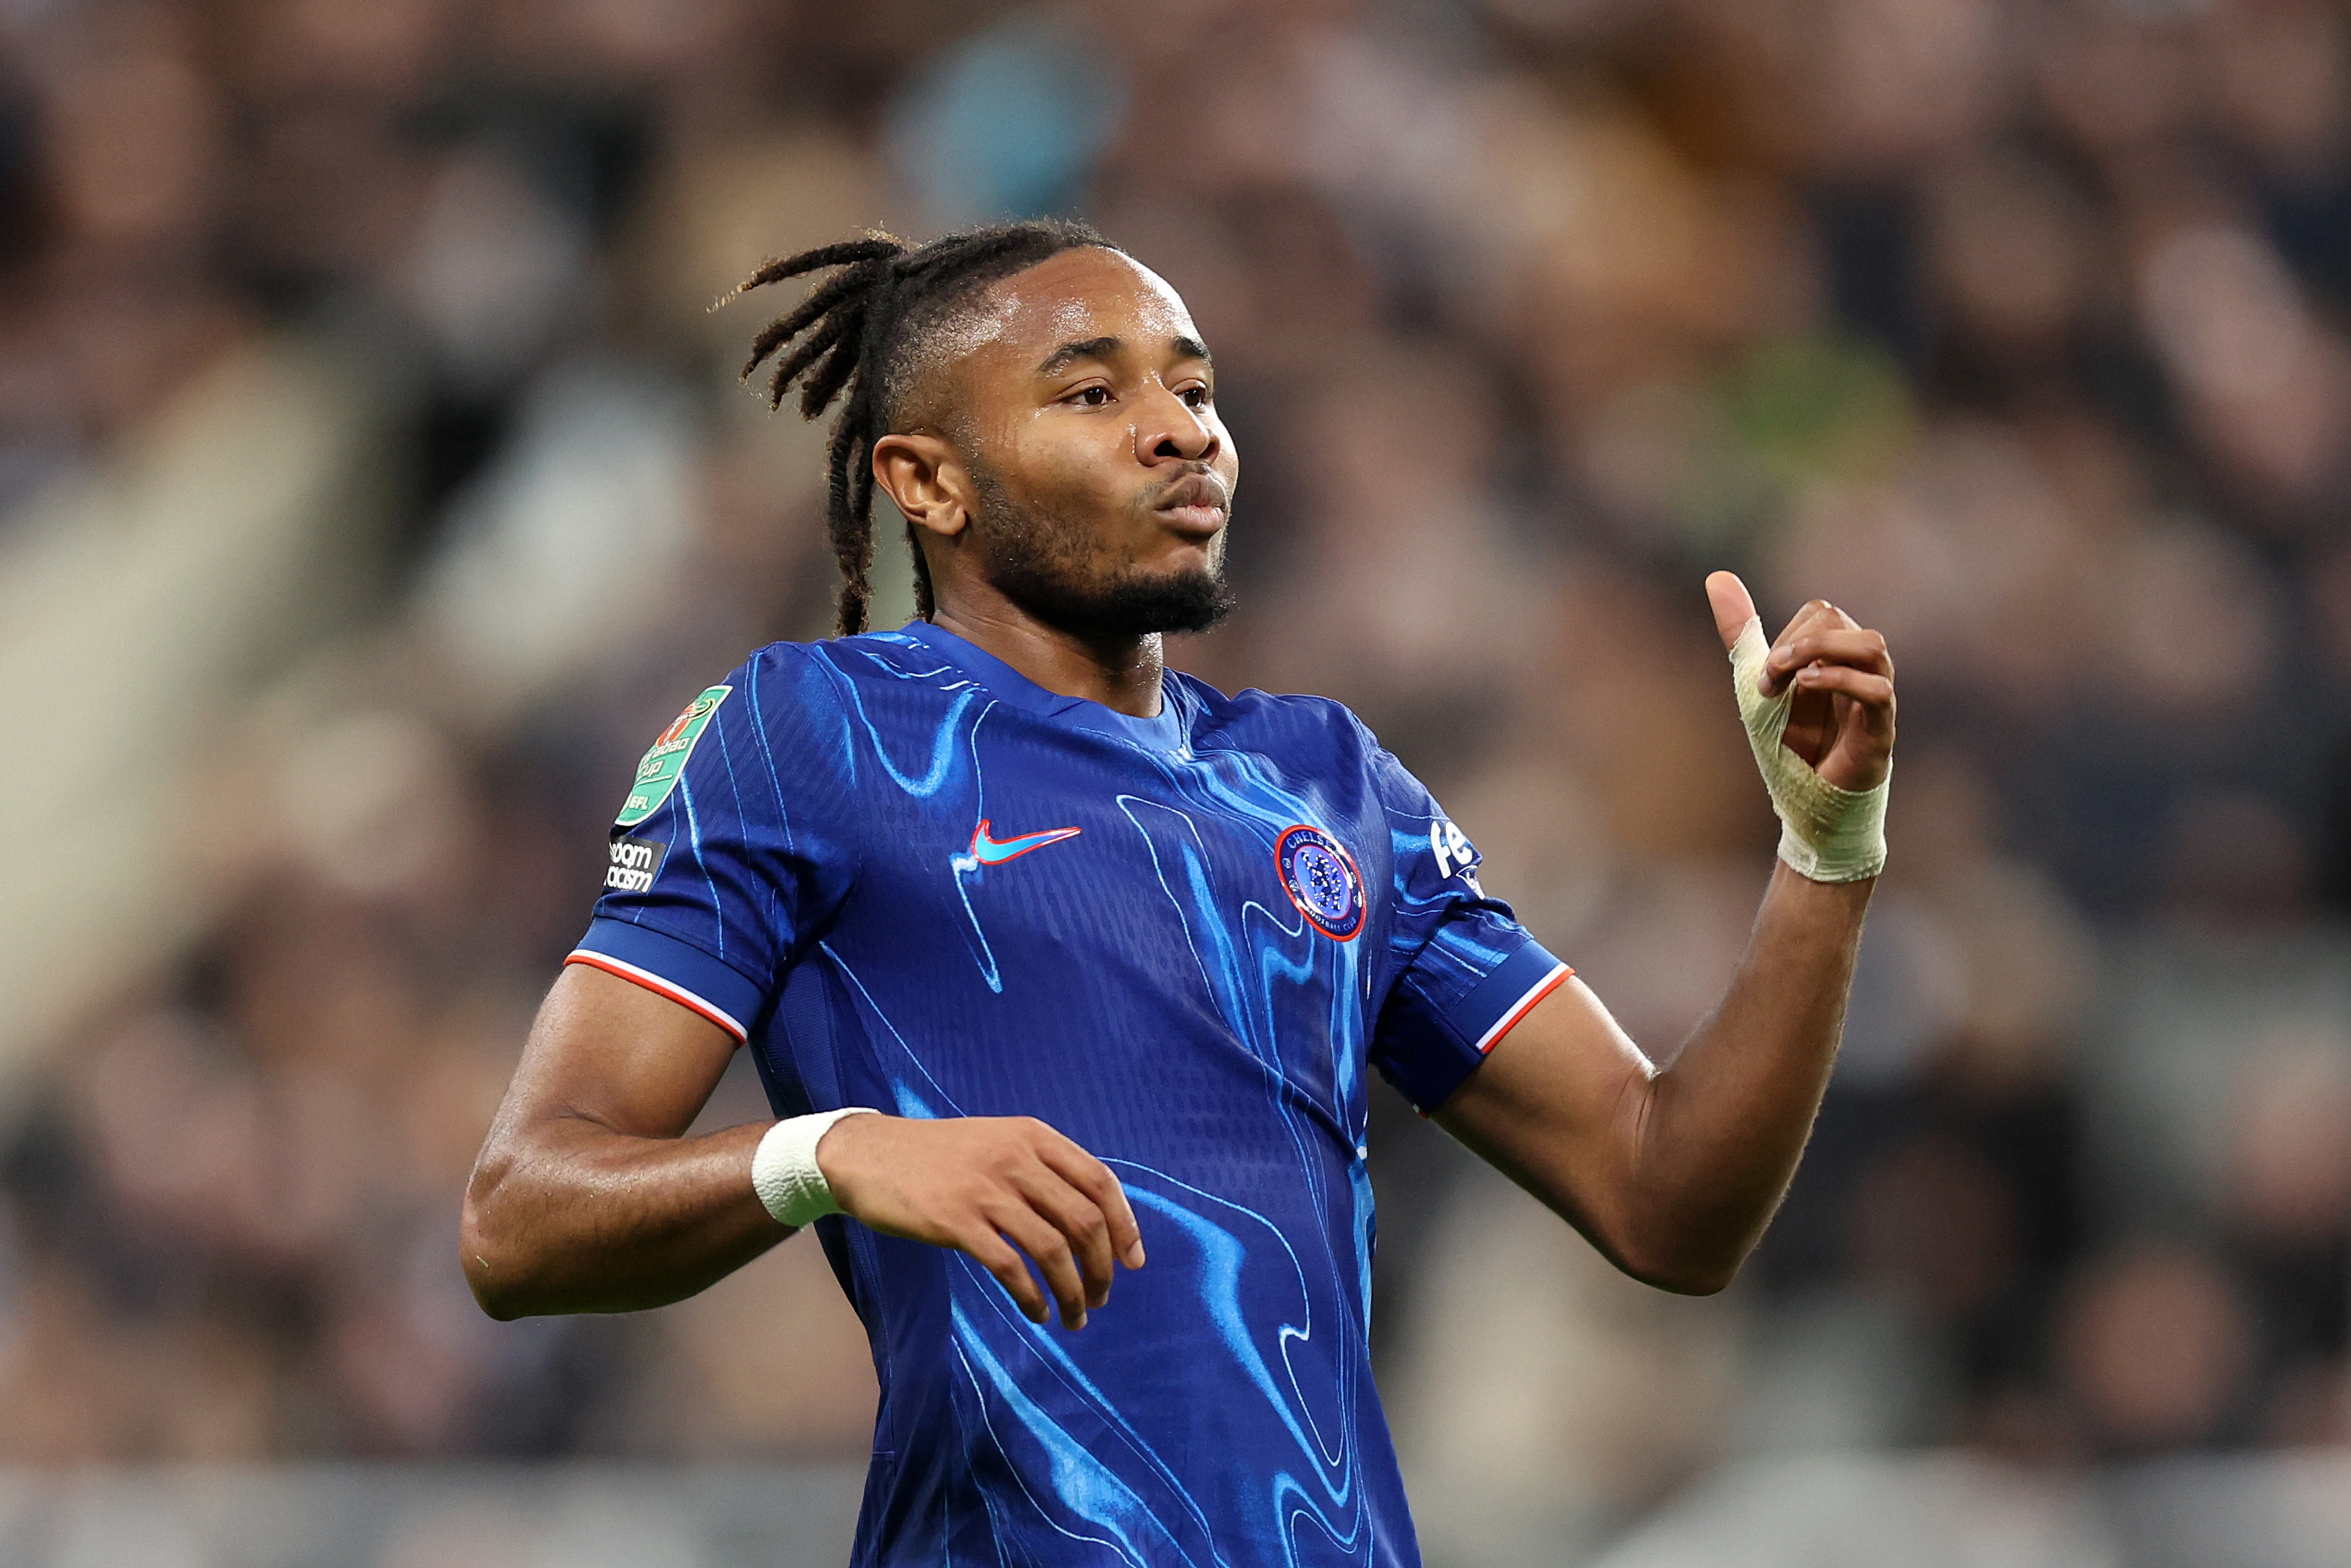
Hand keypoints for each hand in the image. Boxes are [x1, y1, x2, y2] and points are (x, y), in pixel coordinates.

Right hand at [815, 1113, 1145, 1328]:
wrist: (869, 1155)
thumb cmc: (938, 1156)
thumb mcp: (997, 1142)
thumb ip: (1040, 1168)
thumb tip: (1091, 1221)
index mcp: (1033, 1136)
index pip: (1100, 1181)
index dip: (1125, 1225)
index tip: (1133, 1262)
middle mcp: (1017, 1158)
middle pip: (1084, 1219)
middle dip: (1102, 1268)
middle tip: (1101, 1298)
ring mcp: (987, 1189)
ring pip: (1053, 1248)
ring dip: (1073, 1291)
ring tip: (1074, 1317)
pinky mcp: (957, 1221)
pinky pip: (1011, 1267)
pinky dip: (1032, 1297)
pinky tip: (1037, 1313)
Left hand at [1705, 572, 1894, 792]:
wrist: (1807, 804)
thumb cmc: (1790, 744)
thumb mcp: (1756, 682)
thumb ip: (1741, 632)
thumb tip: (1716, 576)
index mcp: (1836, 656)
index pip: (1822, 612)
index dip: (1787, 633)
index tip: (1764, 675)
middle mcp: (1860, 670)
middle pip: (1841, 620)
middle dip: (1795, 642)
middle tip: (1769, 677)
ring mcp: (1874, 699)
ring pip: (1872, 645)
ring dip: (1820, 651)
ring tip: (1789, 674)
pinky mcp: (1879, 732)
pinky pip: (1879, 691)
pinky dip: (1841, 681)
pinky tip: (1806, 686)